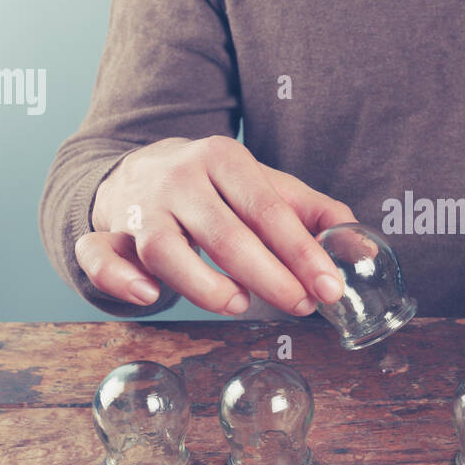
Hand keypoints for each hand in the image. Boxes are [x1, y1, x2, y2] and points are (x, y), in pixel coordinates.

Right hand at [76, 136, 354, 314]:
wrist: (137, 169)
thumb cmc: (215, 187)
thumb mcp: (264, 185)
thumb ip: (313, 213)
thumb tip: (363, 246)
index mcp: (223, 158)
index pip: (268, 209)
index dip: (302, 252)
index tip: (330, 286)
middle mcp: (178, 178)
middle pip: (225, 234)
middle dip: (269, 276)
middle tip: (300, 306)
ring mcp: (139, 206)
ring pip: (165, 249)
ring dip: (204, 284)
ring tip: (239, 304)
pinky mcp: (107, 233)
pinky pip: (102, 255)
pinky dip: (120, 278)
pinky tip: (149, 296)